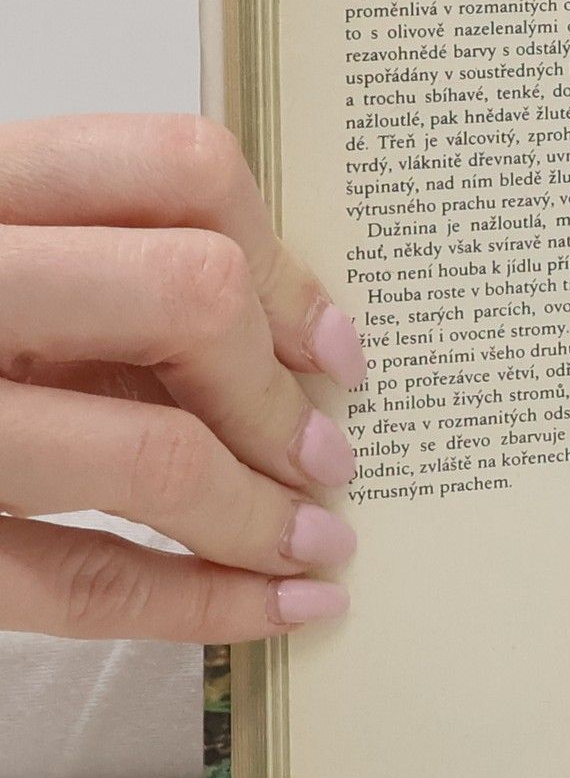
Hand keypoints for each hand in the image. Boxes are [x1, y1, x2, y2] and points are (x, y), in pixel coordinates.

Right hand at [0, 115, 362, 640]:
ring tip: (317, 542)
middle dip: (275, 391)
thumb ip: (111, 269)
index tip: (330, 344)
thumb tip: (306, 345)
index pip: (177, 168)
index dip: (283, 261)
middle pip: (188, 293)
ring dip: (264, 514)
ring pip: (152, 455)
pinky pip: (84, 582)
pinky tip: (279, 609)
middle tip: (326, 452)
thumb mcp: (2, 257)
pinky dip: (207, 605)